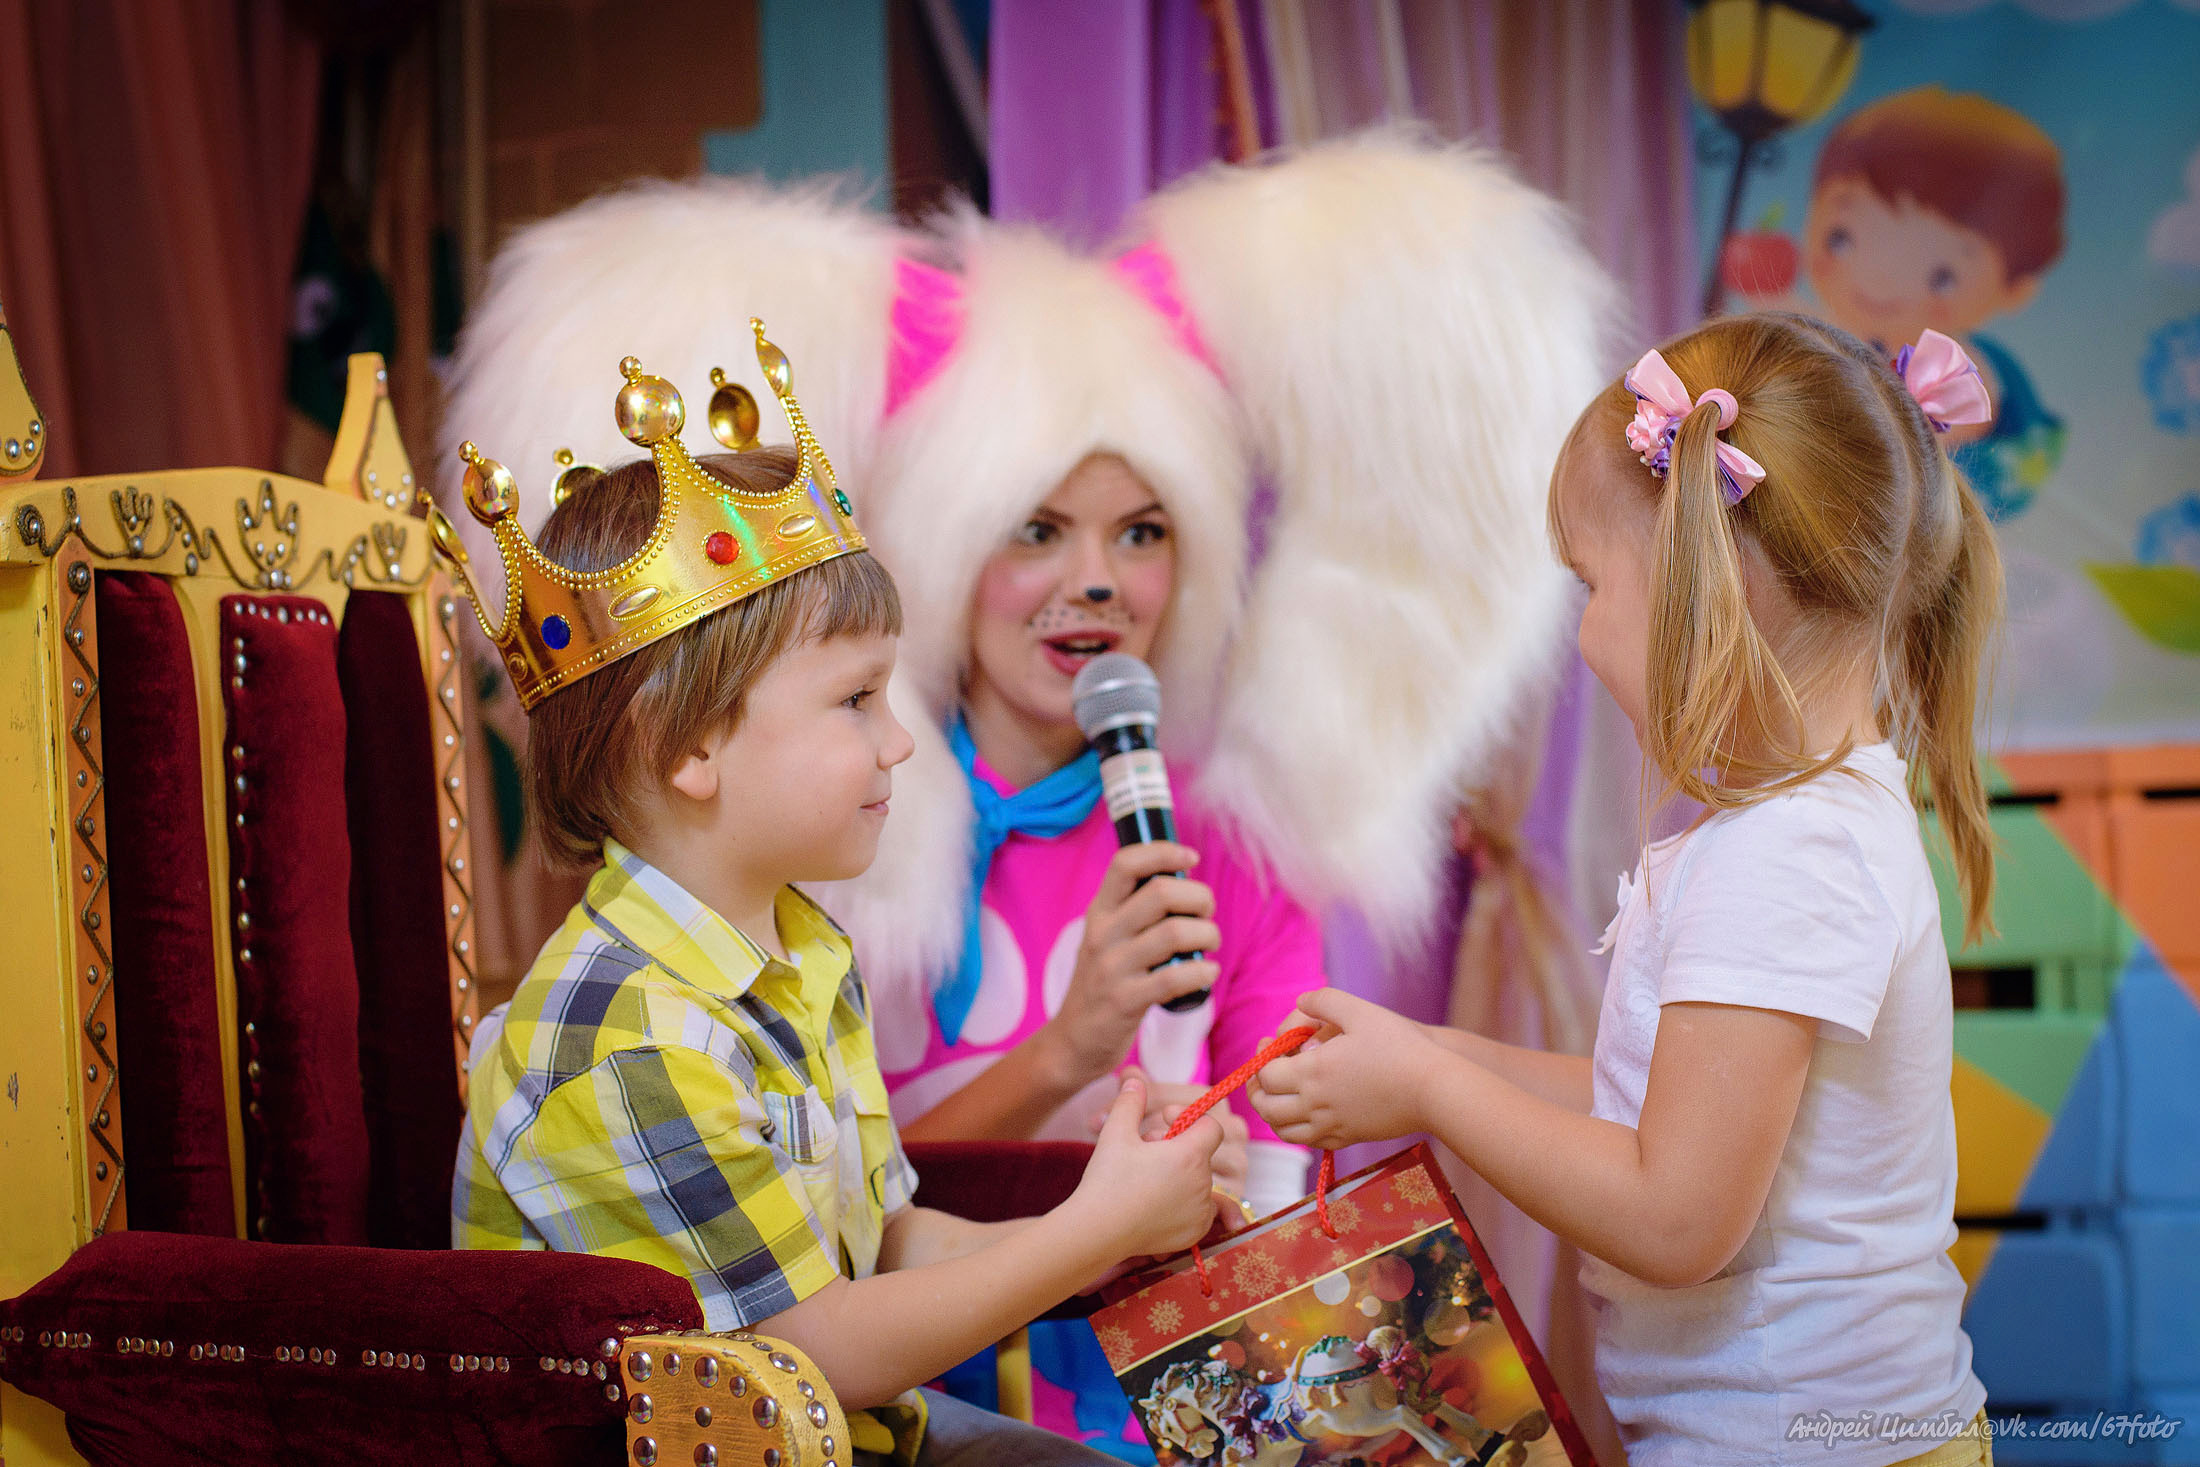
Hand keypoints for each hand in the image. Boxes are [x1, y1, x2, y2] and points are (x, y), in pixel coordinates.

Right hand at [1040, 843, 1220, 1085]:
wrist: (1072, 1041)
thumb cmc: (1102, 984)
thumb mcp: (1104, 939)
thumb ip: (1133, 912)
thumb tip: (1183, 881)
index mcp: (1099, 912)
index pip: (1126, 863)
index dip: (1164, 852)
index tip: (1191, 858)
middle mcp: (1102, 935)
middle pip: (1160, 893)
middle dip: (1199, 897)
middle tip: (1207, 912)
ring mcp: (1112, 968)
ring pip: (1174, 933)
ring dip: (1207, 934)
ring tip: (1211, 943)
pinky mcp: (1125, 1002)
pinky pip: (1175, 978)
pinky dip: (1202, 971)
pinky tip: (1208, 972)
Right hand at [1069, 1073, 1221, 1261]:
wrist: (1097, 1231)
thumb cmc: (1107, 1179)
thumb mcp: (1116, 1132)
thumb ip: (1131, 1101)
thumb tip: (1134, 1077)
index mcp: (1190, 1155)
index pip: (1212, 1126)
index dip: (1189, 1120)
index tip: (1163, 1125)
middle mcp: (1203, 1183)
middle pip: (1202, 1153)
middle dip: (1179, 1148)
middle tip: (1146, 1154)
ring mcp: (1201, 1211)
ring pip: (1200, 1180)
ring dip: (1181, 1175)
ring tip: (1147, 1179)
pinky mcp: (1195, 1233)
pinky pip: (1201, 1209)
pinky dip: (1185, 1203)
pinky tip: (1156, 1201)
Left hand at [1249, 989, 1441, 1148]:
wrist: (1433, 1089)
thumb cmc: (1399, 1046)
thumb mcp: (1359, 1010)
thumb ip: (1324, 1001)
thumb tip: (1300, 1001)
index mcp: (1312, 1073)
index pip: (1265, 1075)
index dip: (1261, 1058)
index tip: (1270, 1045)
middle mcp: (1315, 1105)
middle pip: (1266, 1107)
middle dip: (1257, 1089)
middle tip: (1265, 1072)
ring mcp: (1331, 1126)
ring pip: (1284, 1130)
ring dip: (1273, 1112)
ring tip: (1279, 1094)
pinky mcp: (1348, 1138)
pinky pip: (1309, 1141)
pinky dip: (1297, 1129)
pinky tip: (1306, 1112)